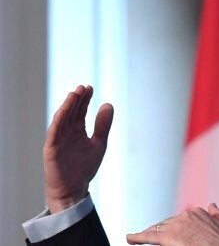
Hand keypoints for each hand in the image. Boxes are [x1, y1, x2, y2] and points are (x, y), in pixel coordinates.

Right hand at [44, 85, 113, 212]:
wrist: (74, 189)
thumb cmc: (84, 167)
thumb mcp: (99, 143)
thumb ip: (103, 125)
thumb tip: (108, 104)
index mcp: (77, 130)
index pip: (80, 110)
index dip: (85, 99)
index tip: (90, 87)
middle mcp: (67, 132)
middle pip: (71, 111)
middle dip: (77, 99)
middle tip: (83, 87)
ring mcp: (58, 139)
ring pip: (62, 119)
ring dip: (67, 106)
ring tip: (74, 94)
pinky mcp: (51, 148)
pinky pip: (54, 132)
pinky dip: (58, 120)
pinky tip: (63, 110)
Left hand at [127, 204, 218, 245]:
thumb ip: (218, 214)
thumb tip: (212, 205)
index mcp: (198, 212)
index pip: (182, 219)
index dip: (177, 227)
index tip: (176, 232)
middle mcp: (186, 216)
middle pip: (168, 223)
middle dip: (162, 230)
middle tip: (155, 237)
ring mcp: (175, 226)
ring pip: (157, 229)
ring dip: (149, 233)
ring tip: (140, 238)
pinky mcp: (166, 237)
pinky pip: (148, 236)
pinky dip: (137, 237)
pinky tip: (130, 238)